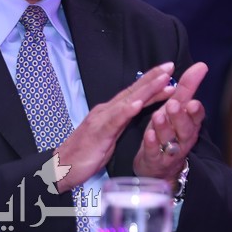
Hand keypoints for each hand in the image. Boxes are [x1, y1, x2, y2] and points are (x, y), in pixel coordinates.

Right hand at [54, 62, 177, 192]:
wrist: (61, 166)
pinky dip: (126, 110)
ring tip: (163, 79)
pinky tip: (138, 104)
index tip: (168, 73)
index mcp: (110, 111)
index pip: (134, 94)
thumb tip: (135, 110)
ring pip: (127, 101)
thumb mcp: (109, 135)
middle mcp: (106, 110)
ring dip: (146, 89)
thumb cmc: (85, 153)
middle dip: (153, 78)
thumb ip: (121, 122)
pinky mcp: (98, 132)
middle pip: (133, 91)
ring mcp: (101, 119)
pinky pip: (114, 120)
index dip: (151, 82)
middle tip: (170, 66)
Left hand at [134, 62, 207, 183]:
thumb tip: (201, 65)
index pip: (196, 117)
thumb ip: (187, 88)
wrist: (158, 166)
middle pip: (184, 129)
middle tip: (173, 105)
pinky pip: (153, 152)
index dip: (195, 111)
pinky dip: (151, 144)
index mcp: (189, 124)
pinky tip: (148, 135)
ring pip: (168, 140)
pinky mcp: (154, 160)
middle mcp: (182, 138)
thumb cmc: (169, 131)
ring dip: (164, 127)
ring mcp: (168, 151)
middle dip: (179, 117)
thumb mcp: (178, 109)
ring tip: (157, 115)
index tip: (193, 102)